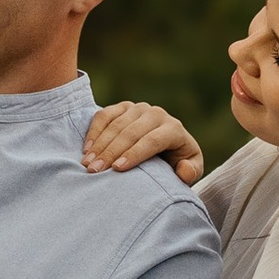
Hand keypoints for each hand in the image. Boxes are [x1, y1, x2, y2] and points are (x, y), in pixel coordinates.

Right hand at [86, 100, 204, 184]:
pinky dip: (94, 131)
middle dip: (111, 152)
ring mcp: (138, 109)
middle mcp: (157, 114)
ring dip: (100, 144)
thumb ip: (191, 172)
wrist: (166, 148)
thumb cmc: (176, 163)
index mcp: (174, 129)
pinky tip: (87, 149)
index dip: (134, 154)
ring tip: (87, 163)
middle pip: (131, 132)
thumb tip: (183, 169)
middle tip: (95, 170)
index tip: (117, 169)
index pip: (152, 140)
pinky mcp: (123, 107)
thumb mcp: (190, 170)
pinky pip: (105, 115)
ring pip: (116, 124)